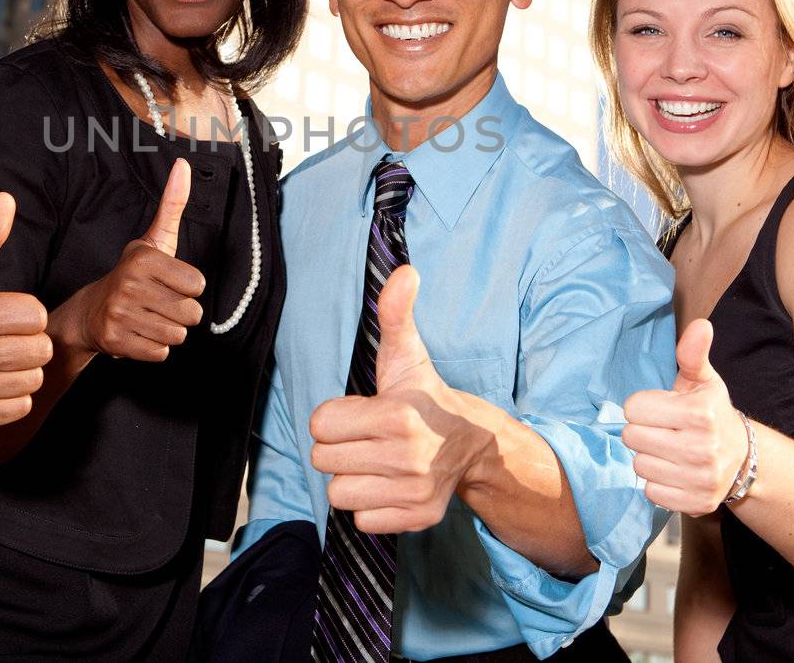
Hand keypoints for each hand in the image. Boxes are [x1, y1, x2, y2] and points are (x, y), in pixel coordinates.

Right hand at [0, 193, 52, 428]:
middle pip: (39, 350)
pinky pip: (21, 407)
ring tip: (2, 358)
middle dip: (29, 341)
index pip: (36, 315)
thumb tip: (5, 199)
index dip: (27, 313)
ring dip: (24, 369)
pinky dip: (14, 396)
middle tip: (6, 337)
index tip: (7, 313)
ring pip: (34, 379)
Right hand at [53, 159, 204, 362]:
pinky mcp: (116, 342)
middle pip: (191, 314)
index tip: (168, 282)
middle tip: (157, 303)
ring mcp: (120, 314)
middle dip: (180, 312)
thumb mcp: (153, 241)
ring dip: (168, 331)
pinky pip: (161, 353)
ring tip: (147, 317)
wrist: (89, 313)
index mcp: (144, 259)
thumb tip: (184, 165)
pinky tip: (138, 333)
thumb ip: (172, 205)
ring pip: (177, 335)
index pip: (198, 286)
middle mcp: (129, 284)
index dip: (188, 287)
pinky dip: (154, 348)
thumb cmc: (132, 275)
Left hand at [308, 265, 485, 533]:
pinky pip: (360, 520)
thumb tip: (405, 272)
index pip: (319, 425)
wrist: (474, 445)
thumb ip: (396, 314)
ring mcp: (414, 491)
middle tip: (366, 438)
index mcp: (397, 415)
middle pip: (323, 460)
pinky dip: (370, 506)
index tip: (359, 414)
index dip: (333, 418)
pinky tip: (388, 485)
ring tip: (375, 462)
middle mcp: (407, 457)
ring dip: (351, 479)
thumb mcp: (408, 355)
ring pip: (338, 493)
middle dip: (339, 447)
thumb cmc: (426, 397)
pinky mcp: (418, 518)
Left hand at [622, 319, 749, 513]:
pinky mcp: (696, 503)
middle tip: (663, 430)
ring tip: (668, 450)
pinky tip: (673, 471)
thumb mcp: (703, 381)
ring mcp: (700, 478)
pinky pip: (651, 491)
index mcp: (700, 412)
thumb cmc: (712, 413)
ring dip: (648, 457)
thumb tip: (700, 325)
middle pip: (631, 437)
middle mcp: (702, 447)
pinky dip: (657, 482)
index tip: (660, 409)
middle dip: (643, 431)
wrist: (744, 459)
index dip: (642, 406)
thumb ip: (693, 353)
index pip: (633, 408)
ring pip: (639, 465)